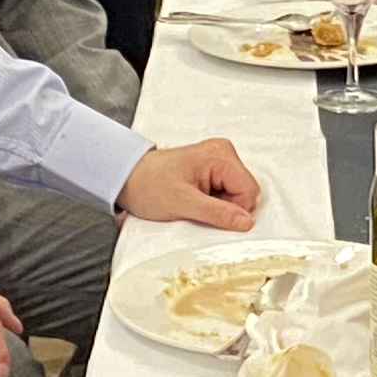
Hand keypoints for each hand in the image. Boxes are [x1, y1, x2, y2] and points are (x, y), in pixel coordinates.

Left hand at [118, 136, 261, 230]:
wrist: (127, 179)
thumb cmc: (147, 184)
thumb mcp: (182, 203)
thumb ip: (217, 213)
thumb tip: (246, 222)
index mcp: (220, 155)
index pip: (249, 191)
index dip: (234, 211)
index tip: (209, 214)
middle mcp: (222, 154)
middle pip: (244, 193)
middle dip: (225, 208)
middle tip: (198, 208)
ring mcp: (218, 162)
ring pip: (235, 196)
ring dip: (218, 207)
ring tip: (192, 204)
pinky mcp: (212, 172)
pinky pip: (225, 194)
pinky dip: (212, 204)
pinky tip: (194, 201)